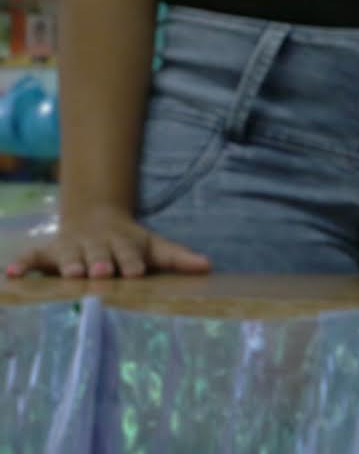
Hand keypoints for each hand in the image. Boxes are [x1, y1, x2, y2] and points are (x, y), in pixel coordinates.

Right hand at [6, 206, 211, 278]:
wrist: (96, 217)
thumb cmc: (130, 243)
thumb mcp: (155, 247)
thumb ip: (178, 258)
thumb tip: (208, 266)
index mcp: (123, 242)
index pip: (130, 253)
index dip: (132, 261)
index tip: (135, 272)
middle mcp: (96, 243)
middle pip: (98, 253)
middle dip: (100, 262)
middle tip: (101, 273)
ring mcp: (70, 246)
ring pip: (67, 254)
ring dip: (67, 262)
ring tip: (68, 273)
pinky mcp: (48, 251)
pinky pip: (33, 256)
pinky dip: (23, 263)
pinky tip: (12, 273)